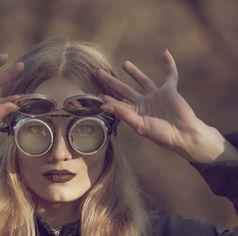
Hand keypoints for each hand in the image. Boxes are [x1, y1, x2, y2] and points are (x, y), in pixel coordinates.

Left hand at [96, 50, 235, 161]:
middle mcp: (144, 103)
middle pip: (124, 89)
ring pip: (143, 80)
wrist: (185, 135)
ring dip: (134, 72)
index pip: (118, 104)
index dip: (109, 99)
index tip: (98, 93)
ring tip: (124, 64)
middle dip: (112, 81)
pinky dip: (169, 64)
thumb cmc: (162, 135)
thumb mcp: (140, 125)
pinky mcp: (170, 90)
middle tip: (98, 72)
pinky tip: (165, 53)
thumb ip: (123, 114)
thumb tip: (104, 106)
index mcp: (136, 113)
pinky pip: (170, 75)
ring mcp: (156, 96)